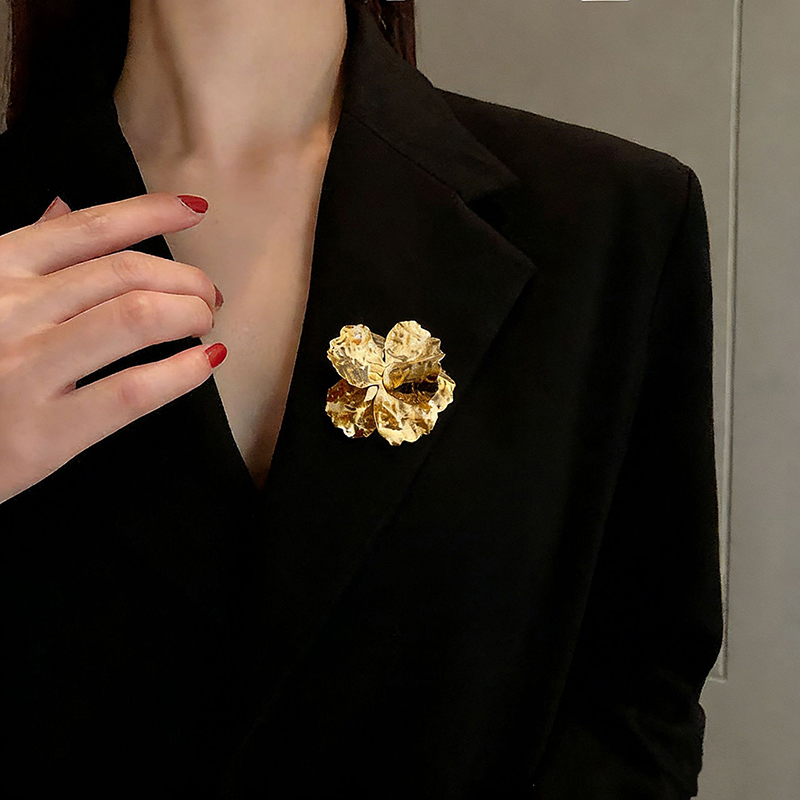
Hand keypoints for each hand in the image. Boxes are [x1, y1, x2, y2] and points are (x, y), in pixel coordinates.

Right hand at [0, 192, 225, 504]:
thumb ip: (21, 255)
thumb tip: (64, 205)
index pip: (89, 228)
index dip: (150, 213)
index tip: (194, 213)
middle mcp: (10, 308)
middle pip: (127, 273)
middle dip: (186, 280)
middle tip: (208, 298)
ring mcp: (24, 368)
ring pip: (136, 317)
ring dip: (189, 315)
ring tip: (204, 327)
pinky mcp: (42, 432)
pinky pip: (133, 390)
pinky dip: (182, 372)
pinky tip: (204, 364)